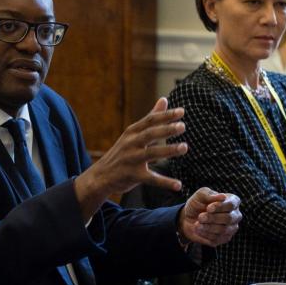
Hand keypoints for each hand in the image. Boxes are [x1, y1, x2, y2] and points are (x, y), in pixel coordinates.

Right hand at [72, 98, 187, 218]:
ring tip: (184, 147)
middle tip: (182, 126)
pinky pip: (151, 179)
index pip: (149, 121)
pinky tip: (178, 185)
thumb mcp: (132, 134)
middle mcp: (130, 144)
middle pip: (149, 134)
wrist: (101, 176)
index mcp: (132, 132)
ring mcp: (131, 160)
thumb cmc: (122, 153)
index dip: (165, 115)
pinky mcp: (133, 176)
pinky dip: (165, 182)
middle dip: (166, 130)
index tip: (181, 112)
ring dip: (168, 150)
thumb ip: (150, 118)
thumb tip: (164, 99)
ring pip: (151, 154)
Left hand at [179, 188, 241, 246]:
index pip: (231, 204)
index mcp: (233, 201)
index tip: (208, 208)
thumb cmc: (197, 204)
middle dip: (212, 218)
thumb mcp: (200, 195)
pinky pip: (217, 238)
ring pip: (223, 230)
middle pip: (228, 218)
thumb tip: (223, 197)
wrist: (189, 219)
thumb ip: (210, 195)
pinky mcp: (224, 238)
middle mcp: (235, 215)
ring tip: (197, 224)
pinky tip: (198, 230)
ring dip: (208, 227)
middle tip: (200, 217)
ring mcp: (231, 228)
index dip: (220, 207)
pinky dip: (206, 234)